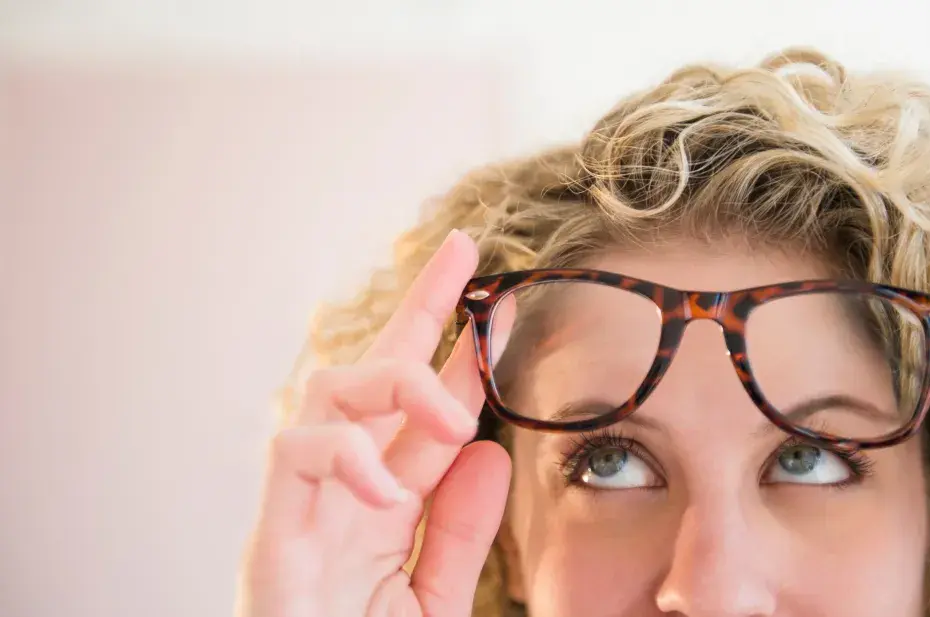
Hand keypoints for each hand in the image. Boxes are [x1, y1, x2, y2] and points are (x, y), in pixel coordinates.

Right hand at [236, 230, 514, 616]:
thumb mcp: (434, 595)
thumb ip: (459, 529)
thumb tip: (489, 448)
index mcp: (384, 500)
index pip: (419, 407)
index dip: (453, 346)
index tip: (495, 293)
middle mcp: (342, 489)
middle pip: (370, 371)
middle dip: (416, 309)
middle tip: (462, 257)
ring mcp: (303, 506)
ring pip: (328, 392)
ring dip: (392, 382)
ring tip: (451, 413)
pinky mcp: (271, 536)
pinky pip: (294, 456)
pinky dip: (347, 459)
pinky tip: (391, 491)